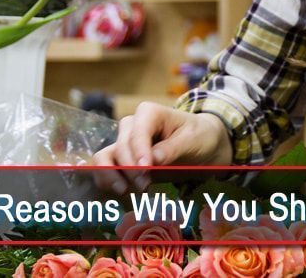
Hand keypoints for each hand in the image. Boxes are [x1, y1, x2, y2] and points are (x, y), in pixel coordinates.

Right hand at [91, 102, 231, 193]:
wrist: (201, 143)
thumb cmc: (198, 136)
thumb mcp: (193, 140)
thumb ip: (172, 148)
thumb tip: (153, 160)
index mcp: (149, 113)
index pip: (137, 133)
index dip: (138, 152)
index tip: (145, 170)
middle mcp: (131, 125)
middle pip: (120, 148)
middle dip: (130, 170)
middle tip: (146, 186)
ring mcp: (123, 142)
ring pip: (103, 158)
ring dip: (111, 176)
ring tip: (126, 191)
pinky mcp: (121, 159)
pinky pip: (104, 169)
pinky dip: (108, 182)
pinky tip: (122, 193)